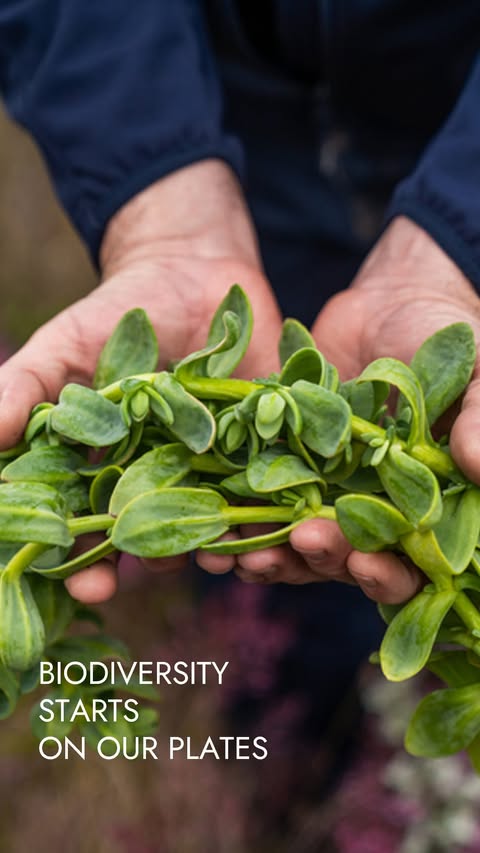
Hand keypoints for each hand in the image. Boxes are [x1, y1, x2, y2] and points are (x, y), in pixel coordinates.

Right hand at [0, 160, 281, 602]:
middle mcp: (157, 480)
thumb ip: (22, 390)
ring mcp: (208, 470)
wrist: (193, 271)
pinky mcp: (260, 451)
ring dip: (211, 551)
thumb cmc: (117, 311)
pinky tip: (264, 531)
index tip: (89, 583)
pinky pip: (265, 493)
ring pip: (209, 526)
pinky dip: (266, 515)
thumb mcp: (64, 346)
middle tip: (134, 584)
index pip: (90, 529)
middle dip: (138, 565)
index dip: (86, 560)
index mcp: (106, 468)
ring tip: (216, 564)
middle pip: (147, 539)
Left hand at [198, 217, 479, 603]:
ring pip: (295, 537)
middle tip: (299, 543)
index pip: (407, 563)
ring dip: (271, 552)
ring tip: (241, 555)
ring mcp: (325, 487)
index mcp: (422, 507)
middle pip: (344, 558)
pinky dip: (237, 515)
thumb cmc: (452, 340)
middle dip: (320, 558)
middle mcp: (372, 508)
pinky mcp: (284, 460)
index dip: (386, 574)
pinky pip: (259, 497)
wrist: (397, 297)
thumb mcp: (476, 380)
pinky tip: (213, 530)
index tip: (362, 564)